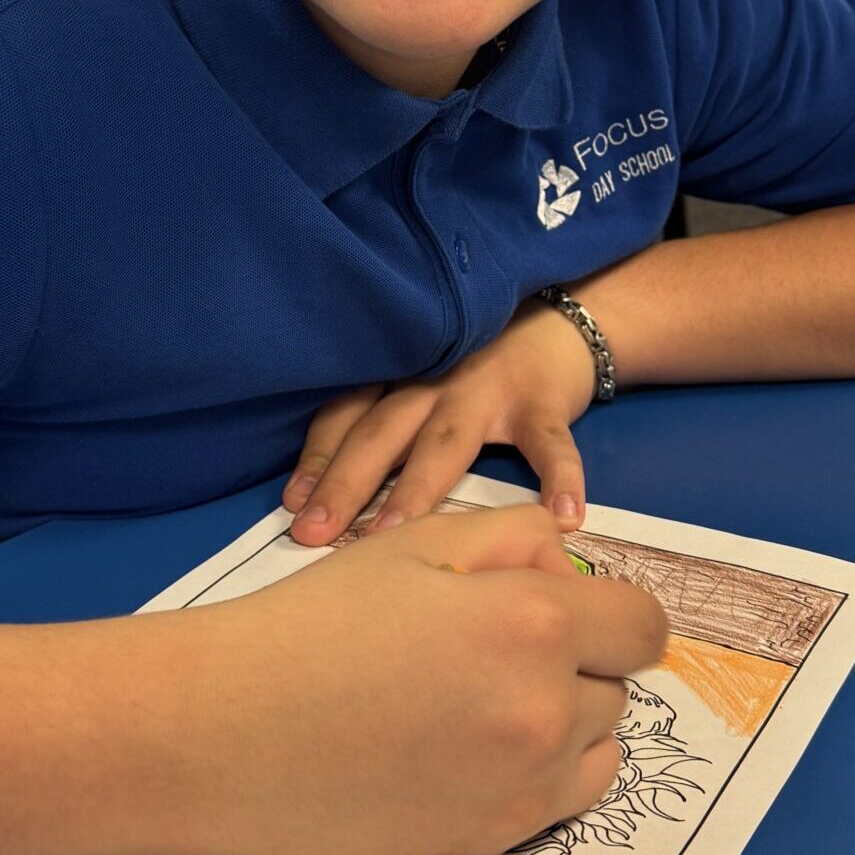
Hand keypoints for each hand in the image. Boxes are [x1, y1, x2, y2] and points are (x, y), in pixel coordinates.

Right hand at [162, 504, 668, 854]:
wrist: (230, 730)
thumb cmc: (319, 621)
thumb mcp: (420, 542)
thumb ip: (521, 540)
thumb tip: (573, 575)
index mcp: (534, 625)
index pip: (644, 625)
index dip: (612, 610)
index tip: (569, 611)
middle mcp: (546, 713)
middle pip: (617, 685)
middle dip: (575, 660)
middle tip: (487, 648)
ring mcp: (523, 790)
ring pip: (597, 747)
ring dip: (563, 720)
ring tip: (476, 701)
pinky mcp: (493, 844)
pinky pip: (560, 800)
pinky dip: (537, 773)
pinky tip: (464, 748)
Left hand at [282, 301, 598, 545]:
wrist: (556, 323)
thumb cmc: (475, 366)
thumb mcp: (421, 380)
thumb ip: (382, 422)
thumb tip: (317, 493)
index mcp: (398, 378)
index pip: (346, 414)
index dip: (317, 458)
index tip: (291, 504)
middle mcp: (433, 380)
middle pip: (382, 431)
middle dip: (345, 482)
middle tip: (312, 531)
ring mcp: (487, 388)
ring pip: (446, 441)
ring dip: (418, 487)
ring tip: (395, 532)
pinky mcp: (542, 401)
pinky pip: (550, 443)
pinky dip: (560, 476)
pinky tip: (562, 516)